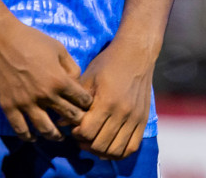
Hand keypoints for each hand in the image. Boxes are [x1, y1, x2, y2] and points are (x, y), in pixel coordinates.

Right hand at [0, 12, 92, 140]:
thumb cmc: (31, 40)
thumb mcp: (58, 48)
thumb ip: (71, 67)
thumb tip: (76, 83)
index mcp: (59, 80)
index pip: (81, 100)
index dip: (86, 104)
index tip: (86, 106)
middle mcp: (45, 95)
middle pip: (67, 116)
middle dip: (76, 121)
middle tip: (78, 124)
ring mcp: (25, 103)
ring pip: (45, 129)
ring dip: (55, 136)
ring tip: (59, 137)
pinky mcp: (8, 107)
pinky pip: (20, 129)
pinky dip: (29, 137)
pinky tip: (34, 137)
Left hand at [71, 39, 156, 159]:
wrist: (136, 53)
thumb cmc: (108, 63)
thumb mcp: (88, 78)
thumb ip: (76, 101)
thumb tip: (61, 122)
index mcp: (106, 101)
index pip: (87, 132)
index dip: (76, 134)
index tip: (75, 126)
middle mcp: (122, 112)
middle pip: (100, 145)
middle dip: (87, 144)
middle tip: (82, 135)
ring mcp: (135, 118)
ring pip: (116, 150)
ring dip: (102, 151)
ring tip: (95, 141)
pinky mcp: (143, 119)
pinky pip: (132, 147)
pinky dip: (120, 152)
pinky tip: (110, 145)